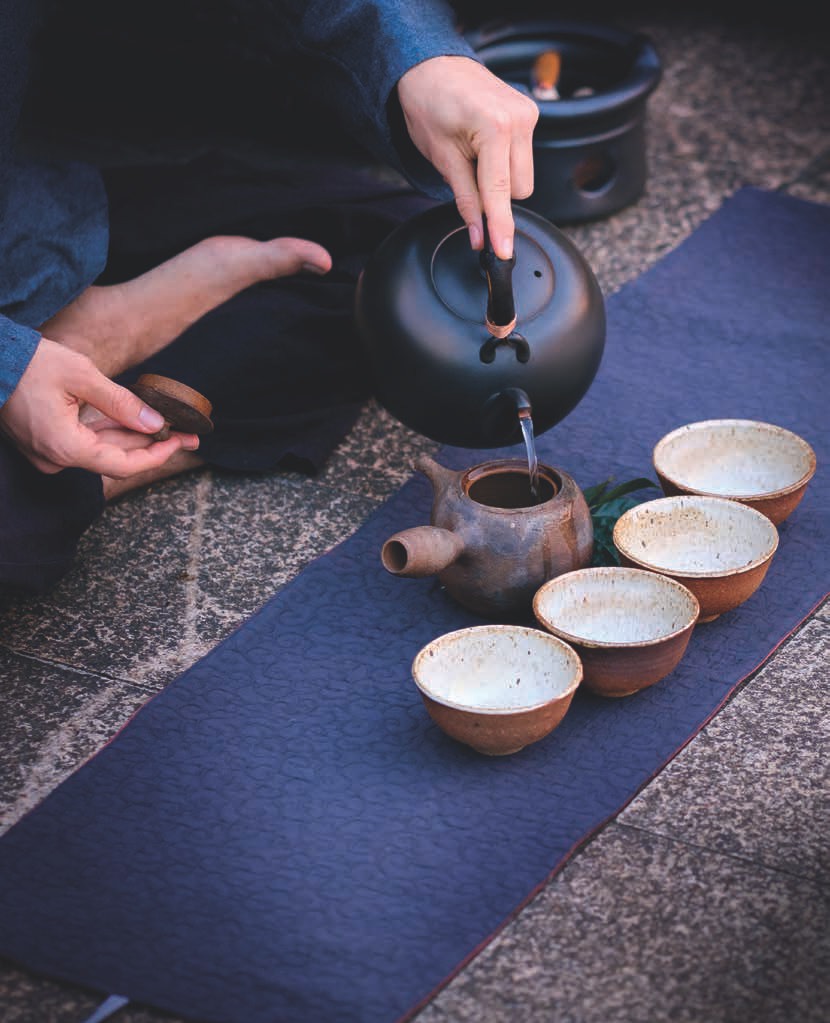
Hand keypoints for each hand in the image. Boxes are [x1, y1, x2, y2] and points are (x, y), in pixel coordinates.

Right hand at [0, 338, 199, 476]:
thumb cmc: (30, 363)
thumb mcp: (82, 376)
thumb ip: (121, 403)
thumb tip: (155, 423)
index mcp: (65, 448)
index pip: (122, 465)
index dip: (156, 455)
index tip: (182, 442)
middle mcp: (55, 458)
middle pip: (115, 458)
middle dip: (152, 445)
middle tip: (188, 435)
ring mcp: (48, 453)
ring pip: (101, 449)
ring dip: (134, 438)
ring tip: (171, 427)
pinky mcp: (45, 442)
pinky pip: (85, 441)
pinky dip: (110, 432)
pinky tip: (137, 421)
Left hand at [397, 55, 538, 258]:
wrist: (432, 67)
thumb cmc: (429, 105)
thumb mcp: (442, 158)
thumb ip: (465, 199)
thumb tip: (478, 235)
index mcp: (495, 126)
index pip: (501, 191)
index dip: (500, 226)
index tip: (503, 252)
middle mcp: (519, 118)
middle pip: (519, 190)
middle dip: (496, 196)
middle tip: (466, 175)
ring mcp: (528, 113)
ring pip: (524, 177)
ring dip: (501, 180)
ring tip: (474, 156)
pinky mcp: (530, 113)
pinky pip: (524, 158)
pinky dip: (505, 163)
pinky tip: (485, 146)